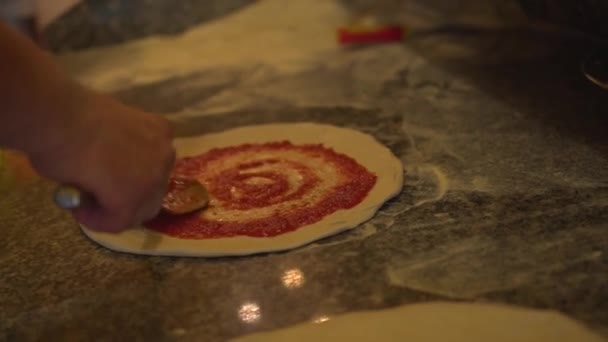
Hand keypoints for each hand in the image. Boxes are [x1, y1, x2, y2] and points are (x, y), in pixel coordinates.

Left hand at [31, 93, 175, 231]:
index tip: (80, 207)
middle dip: (125, 201)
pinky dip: (147, 147)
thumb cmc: (58, 155)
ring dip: (140, 174)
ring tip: (115, 164)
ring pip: (158, 175)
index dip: (100, 219)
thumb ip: (93, 199)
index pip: (123, 221)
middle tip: (102, 193)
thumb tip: (94, 192)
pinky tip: (128, 142)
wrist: (59, 112)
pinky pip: (160, 145)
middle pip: (148, 203)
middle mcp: (156, 179)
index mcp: (133, 200)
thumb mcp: (70, 191)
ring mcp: (162, 151)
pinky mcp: (161, 127)